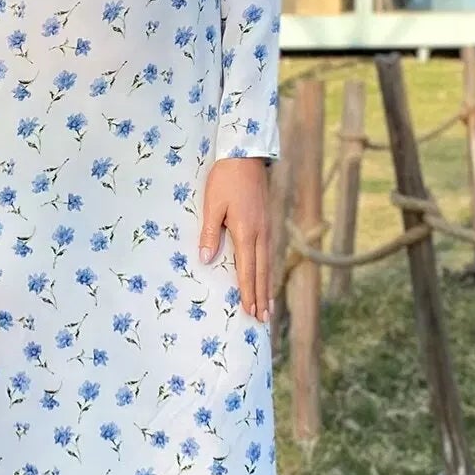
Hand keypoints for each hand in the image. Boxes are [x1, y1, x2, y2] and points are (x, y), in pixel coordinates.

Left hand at [199, 157, 271, 321]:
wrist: (246, 155)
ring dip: (267, 287)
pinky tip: (266, 276)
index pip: (247, 270)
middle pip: (261, 272)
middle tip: (262, 319)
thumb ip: (210, 232)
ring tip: (268, 307)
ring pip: (267, 263)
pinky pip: (268, 252)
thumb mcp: (212, 204)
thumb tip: (206, 258)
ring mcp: (266, 227)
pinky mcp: (266, 221)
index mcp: (246, 231)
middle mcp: (260, 233)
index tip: (250, 311)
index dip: (248, 292)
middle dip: (261, 296)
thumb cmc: (225, 179)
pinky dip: (268, 270)